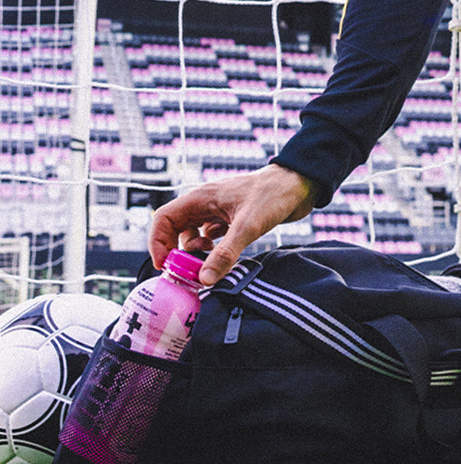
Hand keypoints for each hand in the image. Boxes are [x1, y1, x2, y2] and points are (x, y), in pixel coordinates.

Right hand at [149, 163, 317, 286]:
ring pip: (193, 234)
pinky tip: (223, 257)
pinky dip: (211, 250)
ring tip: (208, 264)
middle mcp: (205, 203)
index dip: (158, 243)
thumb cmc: (273, 195)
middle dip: (177, 252)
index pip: (163, 219)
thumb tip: (203, 279)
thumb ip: (225, 253)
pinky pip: (211, 237)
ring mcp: (218, 210)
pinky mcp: (232, 218)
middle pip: (175, 229)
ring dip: (195, 252)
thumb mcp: (248, 226)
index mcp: (201, 197)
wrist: (300, 183)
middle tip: (187, 272)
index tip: (166, 266)